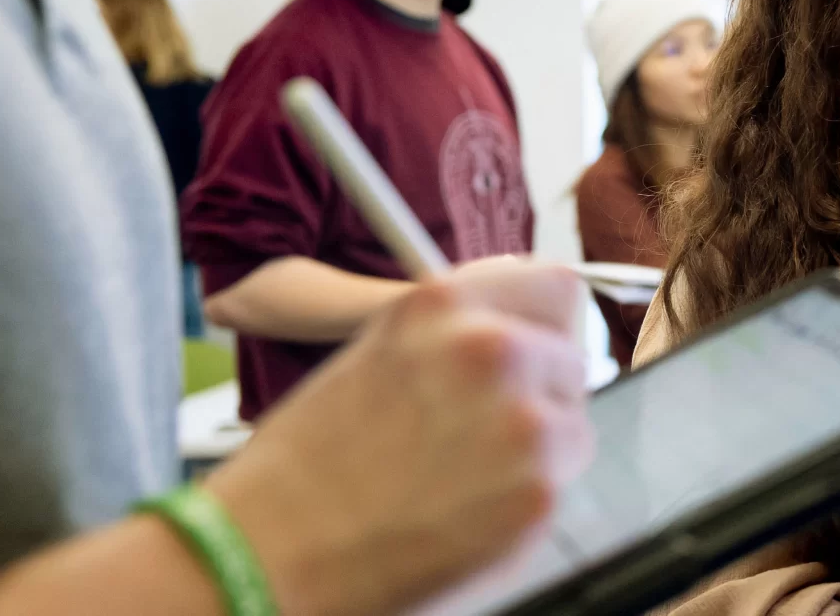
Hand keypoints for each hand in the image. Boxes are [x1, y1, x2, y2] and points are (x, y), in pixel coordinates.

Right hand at [205, 259, 594, 615]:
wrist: (269, 553)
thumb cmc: (306, 468)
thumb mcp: (381, 355)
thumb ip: (456, 335)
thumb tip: (519, 334)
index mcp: (444, 305)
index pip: (554, 284)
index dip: (549, 322)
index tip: (544, 345)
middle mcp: (491, 348)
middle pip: (571, 353)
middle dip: (543, 388)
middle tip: (496, 429)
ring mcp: (523, 418)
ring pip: (571, 421)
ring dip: (537, 447)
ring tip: (467, 478)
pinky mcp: (538, 488)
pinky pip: (561, 483)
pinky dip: (527, 499)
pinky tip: (469, 512)